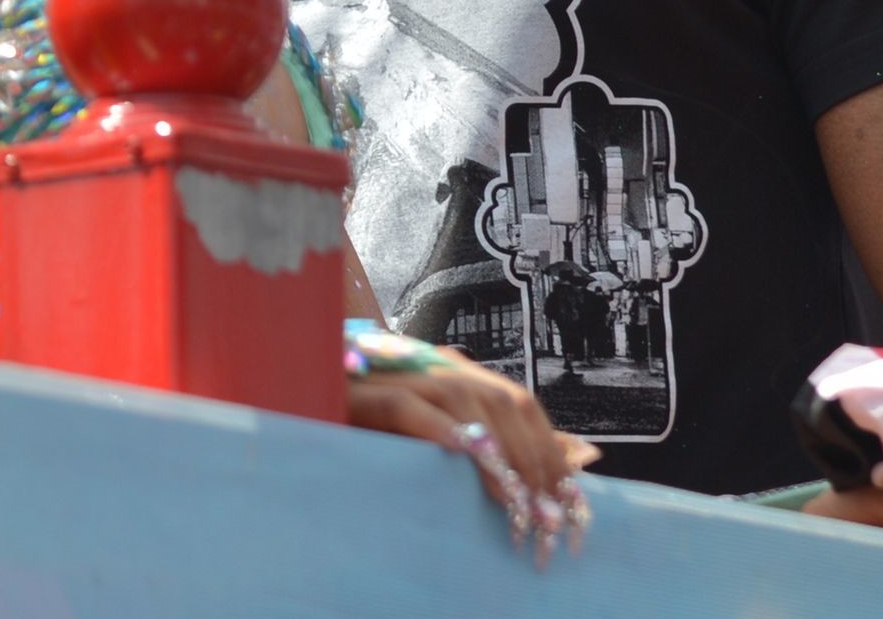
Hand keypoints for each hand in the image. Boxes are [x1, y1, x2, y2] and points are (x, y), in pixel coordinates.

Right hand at [347, 350, 595, 564]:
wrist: (313, 401)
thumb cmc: (380, 434)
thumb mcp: (442, 440)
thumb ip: (490, 445)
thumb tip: (566, 459)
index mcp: (458, 375)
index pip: (521, 403)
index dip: (550, 448)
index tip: (569, 500)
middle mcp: (437, 367)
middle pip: (503, 400)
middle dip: (533, 459)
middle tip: (547, 515)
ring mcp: (403, 375)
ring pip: (464, 400)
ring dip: (496, 453)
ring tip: (515, 501)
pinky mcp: (368, 393)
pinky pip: (408, 406)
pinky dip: (439, 428)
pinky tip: (461, 454)